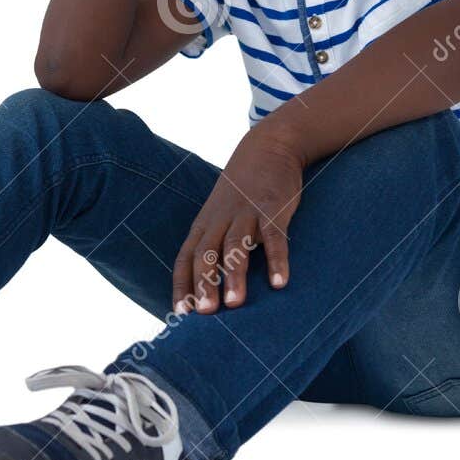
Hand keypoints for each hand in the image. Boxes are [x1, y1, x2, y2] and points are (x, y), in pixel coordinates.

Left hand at [174, 128, 303, 313]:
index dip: (181, 284)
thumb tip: (208, 288)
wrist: (267, 147)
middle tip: (205, 312)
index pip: (185, 258)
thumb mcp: (219, 215)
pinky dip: (276, 258)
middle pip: (206, 253)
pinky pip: (274, 236)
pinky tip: (280, 282)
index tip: (179, 313)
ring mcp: (246, 213)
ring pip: (236, 245)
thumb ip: (213, 246)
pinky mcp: (273, 208)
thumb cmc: (241, 192)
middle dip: (204, 283)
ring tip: (236, 303)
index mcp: (204, 226)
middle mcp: (220, 220)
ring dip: (235, 274)